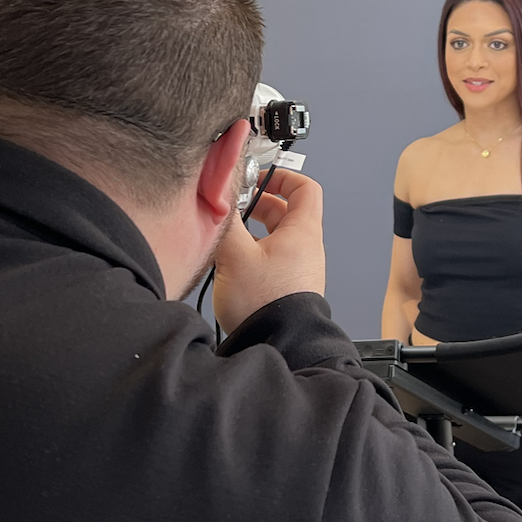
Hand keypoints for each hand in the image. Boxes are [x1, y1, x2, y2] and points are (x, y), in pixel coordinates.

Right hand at [212, 170, 324, 333]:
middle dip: (256, 204)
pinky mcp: (285, 287)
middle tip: (234, 205)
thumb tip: (216, 198)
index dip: (281, 177)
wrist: (278, 345)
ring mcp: (297, 269)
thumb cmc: (266, 304)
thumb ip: (224, 222)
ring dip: (251, 231)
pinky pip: (270, 259)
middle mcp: (305, 249)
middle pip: (285, 212)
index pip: (304, 188)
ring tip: (227, 234)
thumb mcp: (235, 255)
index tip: (257, 178)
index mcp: (302, 232)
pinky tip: (229, 262)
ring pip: (274, 237)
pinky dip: (251, 253)